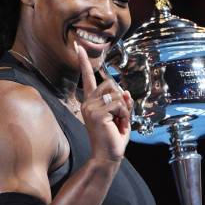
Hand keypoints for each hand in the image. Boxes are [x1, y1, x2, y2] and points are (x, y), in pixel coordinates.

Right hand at [75, 42, 132, 163]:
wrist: (107, 157)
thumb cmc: (113, 140)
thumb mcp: (122, 117)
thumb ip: (123, 103)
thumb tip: (126, 91)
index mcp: (91, 102)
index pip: (87, 78)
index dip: (84, 62)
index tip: (78, 46)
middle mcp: (88, 103)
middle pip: (111, 84)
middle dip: (122, 100)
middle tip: (119, 118)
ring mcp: (90, 108)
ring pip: (117, 94)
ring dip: (124, 109)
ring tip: (118, 123)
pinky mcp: (97, 113)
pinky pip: (119, 104)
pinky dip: (125, 115)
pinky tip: (118, 125)